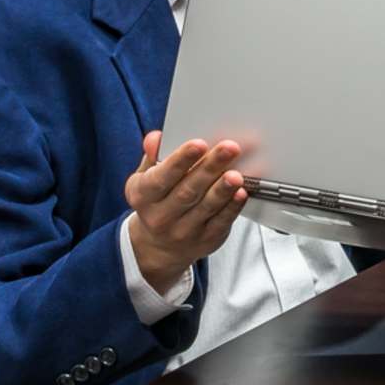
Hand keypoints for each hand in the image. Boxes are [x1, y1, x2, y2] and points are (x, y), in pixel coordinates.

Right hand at [124, 132, 248, 294]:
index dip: (181, 160)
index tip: (199, 143)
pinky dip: (232, 207)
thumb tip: (156, 138)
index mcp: (143, 196)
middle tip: (230, 148)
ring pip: (206, 207)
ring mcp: (183, 231)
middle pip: (188, 190)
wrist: (160, 245)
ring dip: (223, 189)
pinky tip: (241, 193)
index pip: (162, 177)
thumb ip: (152, 156)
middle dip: (210, 167)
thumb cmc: (157, 201)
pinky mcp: (206, 239)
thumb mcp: (146, 178)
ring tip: (237, 173)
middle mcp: (161, 216)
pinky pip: (221, 222)